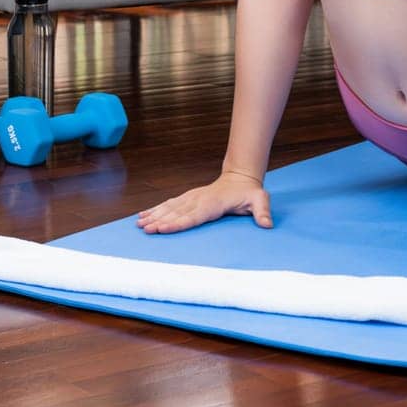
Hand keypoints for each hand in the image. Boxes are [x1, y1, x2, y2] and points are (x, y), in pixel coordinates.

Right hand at [136, 172, 272, 233]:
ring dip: (154, 215)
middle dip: (159, 220)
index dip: (177, 223)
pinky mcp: (189, 198)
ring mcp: (192, 198)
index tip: (162, 228)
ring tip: (139, 223)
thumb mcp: (260, 200)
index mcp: (213, 204)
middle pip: (177, 212)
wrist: (241, 177)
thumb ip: (262, 212)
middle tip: (144, 229)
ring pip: (170, 207)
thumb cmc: (250, 192)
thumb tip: (267, 224)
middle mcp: (199, 200)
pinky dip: (156, 209)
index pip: (193, 216)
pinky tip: (144, 215)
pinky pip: (170, 204)